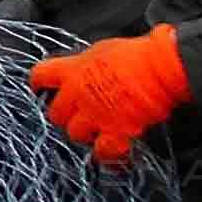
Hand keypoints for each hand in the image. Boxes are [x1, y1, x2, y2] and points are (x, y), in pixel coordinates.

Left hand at [31, 27, 192, 165]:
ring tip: (97, 126)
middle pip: (54, 114)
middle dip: (64, 115)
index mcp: (73, 70)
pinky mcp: (116, 130)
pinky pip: (102, 151)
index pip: (40, 77)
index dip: (40, 85)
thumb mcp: (101, 50)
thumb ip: (84, 65)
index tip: (41, 89)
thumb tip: (81, 71)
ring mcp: (95, 115)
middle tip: (76, 112)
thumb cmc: (137, 54)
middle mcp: (78, 94)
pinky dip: (106, 151)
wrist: (161, 67)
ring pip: (74, 134)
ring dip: (84, 132)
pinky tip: (111, 145)